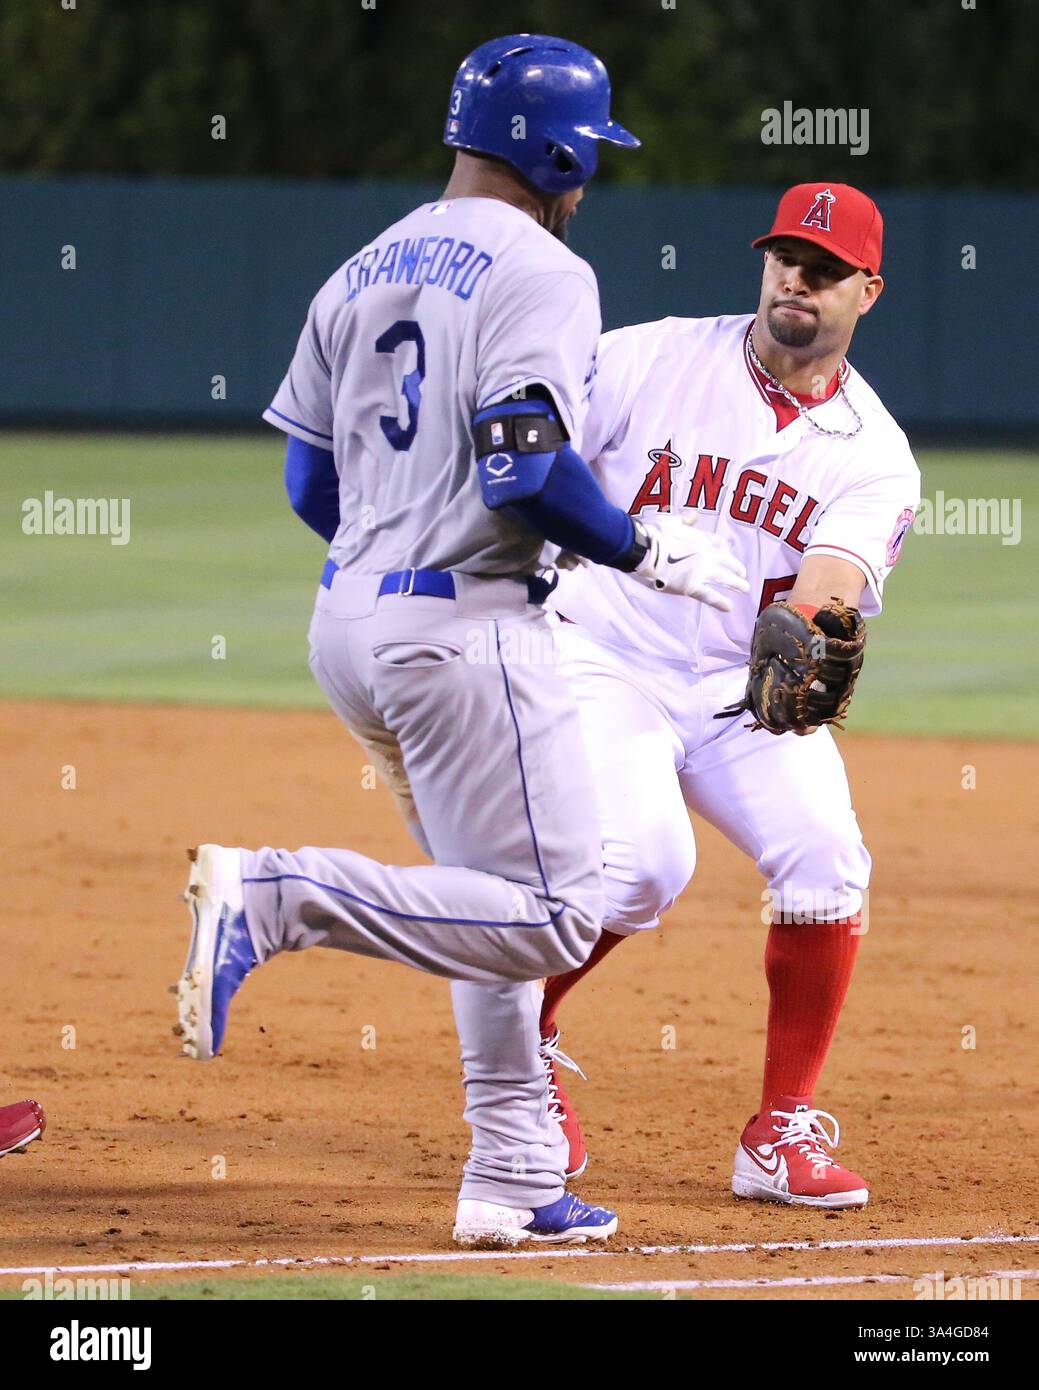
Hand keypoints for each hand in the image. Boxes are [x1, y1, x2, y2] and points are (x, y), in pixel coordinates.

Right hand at [631, 511, 748, 610]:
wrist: (641, 547)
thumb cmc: (652, 531)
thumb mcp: (671, 520)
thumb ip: (684, 520)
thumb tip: (693, 515)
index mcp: (699, 537)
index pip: (718, 543)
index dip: (724, 548)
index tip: (727, 551)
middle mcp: (705, 554)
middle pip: (726, 561)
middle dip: (736, 568)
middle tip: (743, 574)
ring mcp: (700, 571)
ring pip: (724, 578)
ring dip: (736, 584)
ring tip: (745, 589)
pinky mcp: (690, 586)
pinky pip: (709, 596)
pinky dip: (720, 602)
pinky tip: (729, 607)